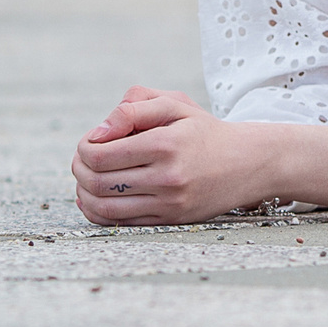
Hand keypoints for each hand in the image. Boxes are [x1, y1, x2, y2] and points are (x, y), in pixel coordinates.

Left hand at [72, 87, 266, 225]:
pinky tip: (95, 198)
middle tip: (82, 160)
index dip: (84, 147)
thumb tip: (98, 132)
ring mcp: (169, 203)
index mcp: (165, 143)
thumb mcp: (174, 104)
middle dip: (79, 169)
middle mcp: (167, 176)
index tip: (90, 141)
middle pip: (97, 181)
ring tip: (86, 178)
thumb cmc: (204, 131)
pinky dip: (97, 212)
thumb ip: (133, 106)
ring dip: (84, 192)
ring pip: (104, 206)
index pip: (100, 153)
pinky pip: (120, 222)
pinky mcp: (170, 220)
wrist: (248, 163)